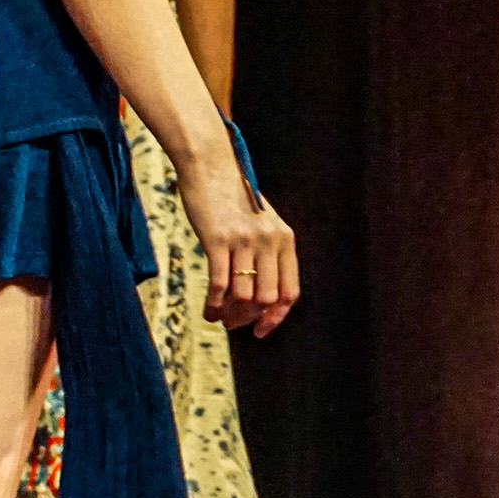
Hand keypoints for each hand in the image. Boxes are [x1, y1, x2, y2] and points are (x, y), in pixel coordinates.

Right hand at [178, 154, 298, 337]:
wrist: (210, 166)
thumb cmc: (232, 198)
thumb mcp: (259, 223)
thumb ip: (266, 252)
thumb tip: (259, 298)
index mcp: (284, 238)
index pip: (290, 291)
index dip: (276, 317)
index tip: (261, 331)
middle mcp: (269, 239)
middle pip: (267, 298)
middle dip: (249, 318)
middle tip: (233, 324)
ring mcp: (244, 239)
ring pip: (244, 295)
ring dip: (230, 315)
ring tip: (219, 318)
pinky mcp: (218, 239)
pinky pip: (220, 285)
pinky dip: (213, 306)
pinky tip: (208, 312)